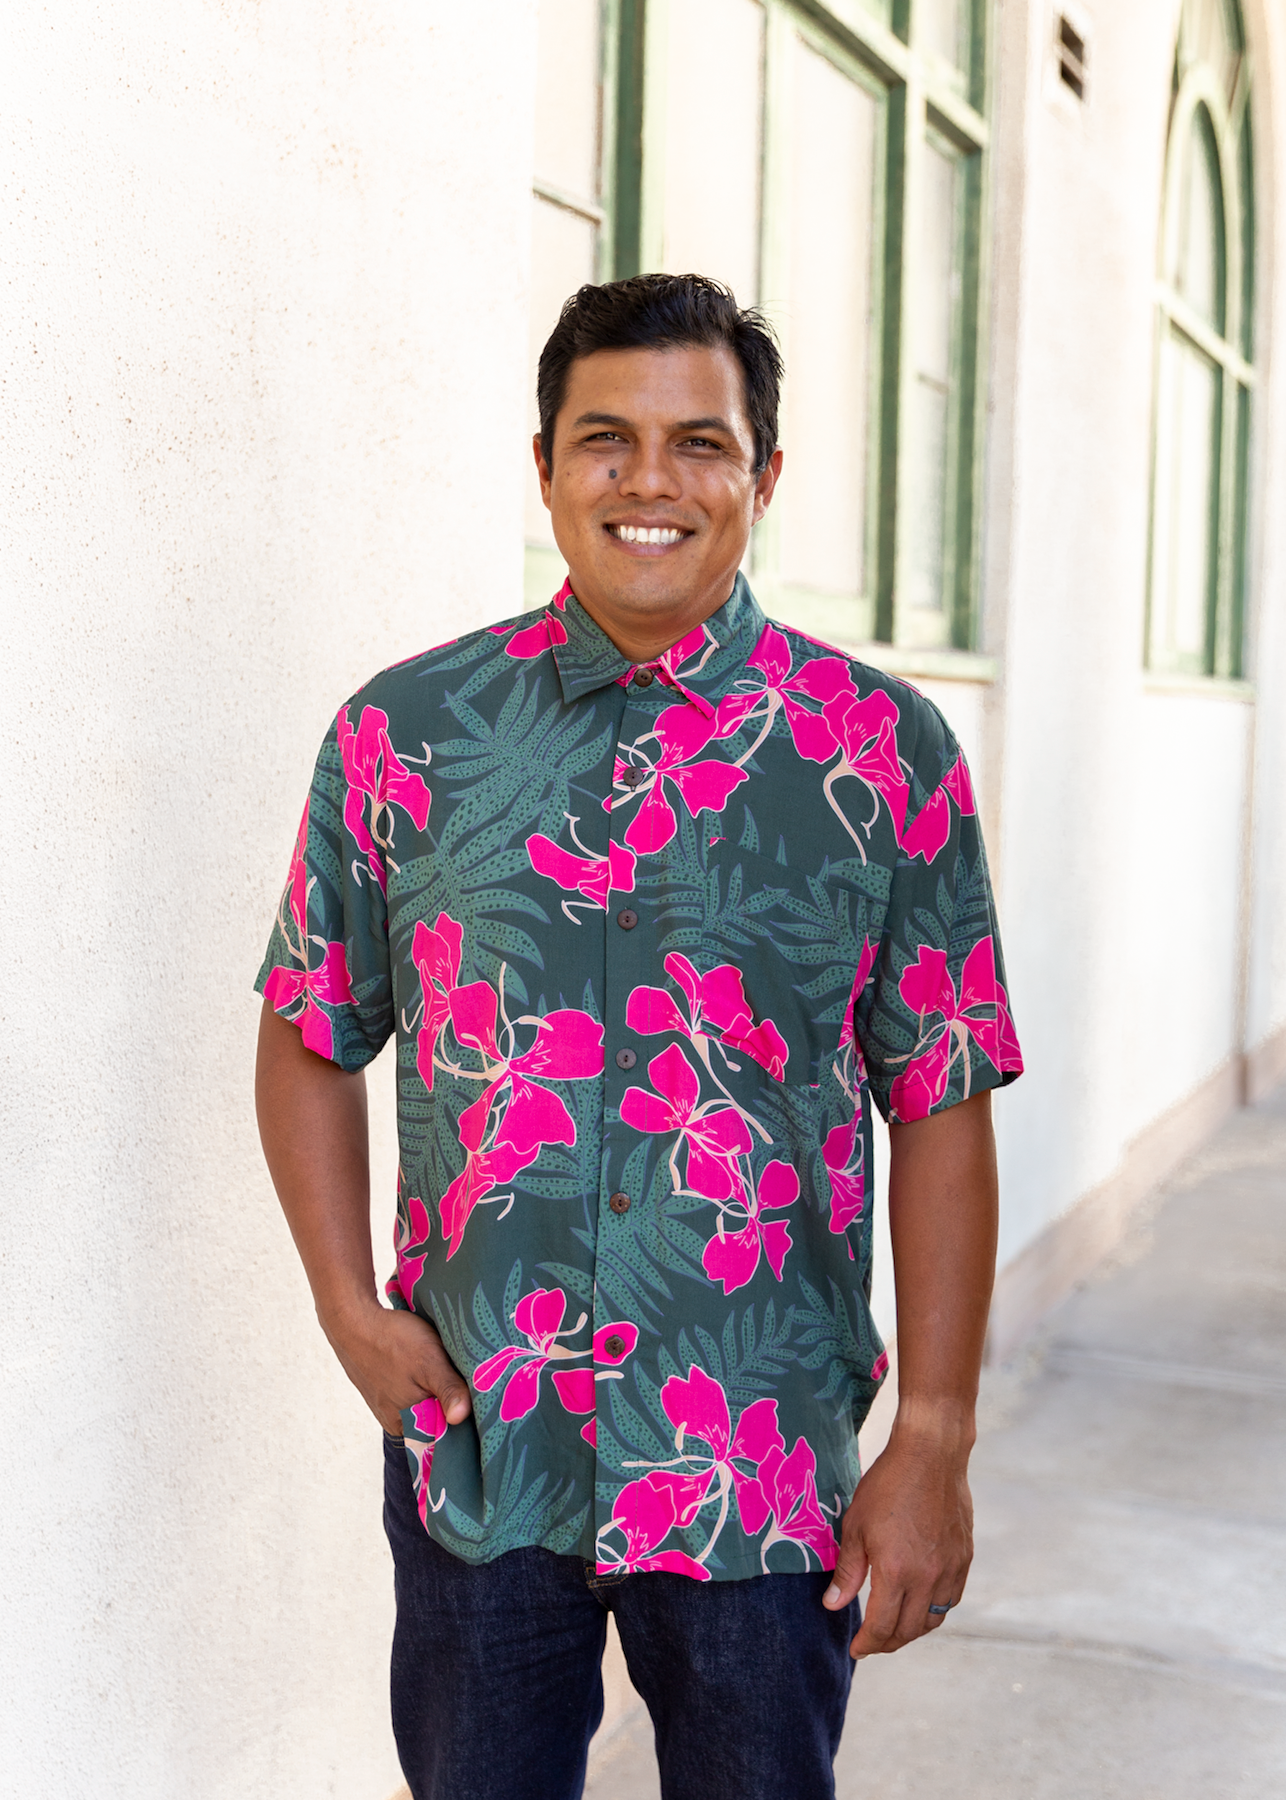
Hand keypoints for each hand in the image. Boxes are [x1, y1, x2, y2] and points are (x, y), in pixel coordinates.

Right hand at [323, 1302, 472, 1435]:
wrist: (353, 1321)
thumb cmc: (392, 1340)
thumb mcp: (429, 1362)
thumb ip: (448, 1390)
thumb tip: (461, 1418)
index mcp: (407, 1424)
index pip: (445, 1437)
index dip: (466, 1423)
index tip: (482, 1406)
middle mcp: (396, 1423)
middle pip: (435, 1422)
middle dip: (453, 1406)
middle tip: (470, 1384)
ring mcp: (388, 1408)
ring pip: (424, 1407)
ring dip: (437, 1393)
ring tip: (447, 1372)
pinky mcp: (384, 1393)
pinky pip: (410, 1397)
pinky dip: (422, 1385)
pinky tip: (428, 1368)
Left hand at [822, 1423, 973, 1657]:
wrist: (930, 1455)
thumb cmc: (887, 1485)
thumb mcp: (856, 1526)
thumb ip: (848, 1572)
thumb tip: (833, 1606)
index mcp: (896, 1572)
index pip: (882, 1627)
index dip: (867, 1644)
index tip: (856, 1649)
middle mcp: (927, 1577)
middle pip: (909, 1630)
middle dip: (887, 1644)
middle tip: (872, 1643)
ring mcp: (950, 1569)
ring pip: (933, 1619)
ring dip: (912, 1631)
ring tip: (894, 1629)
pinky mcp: (964, 1558)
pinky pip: (950, 1599)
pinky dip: (934, 1610)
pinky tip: (920, 1604)